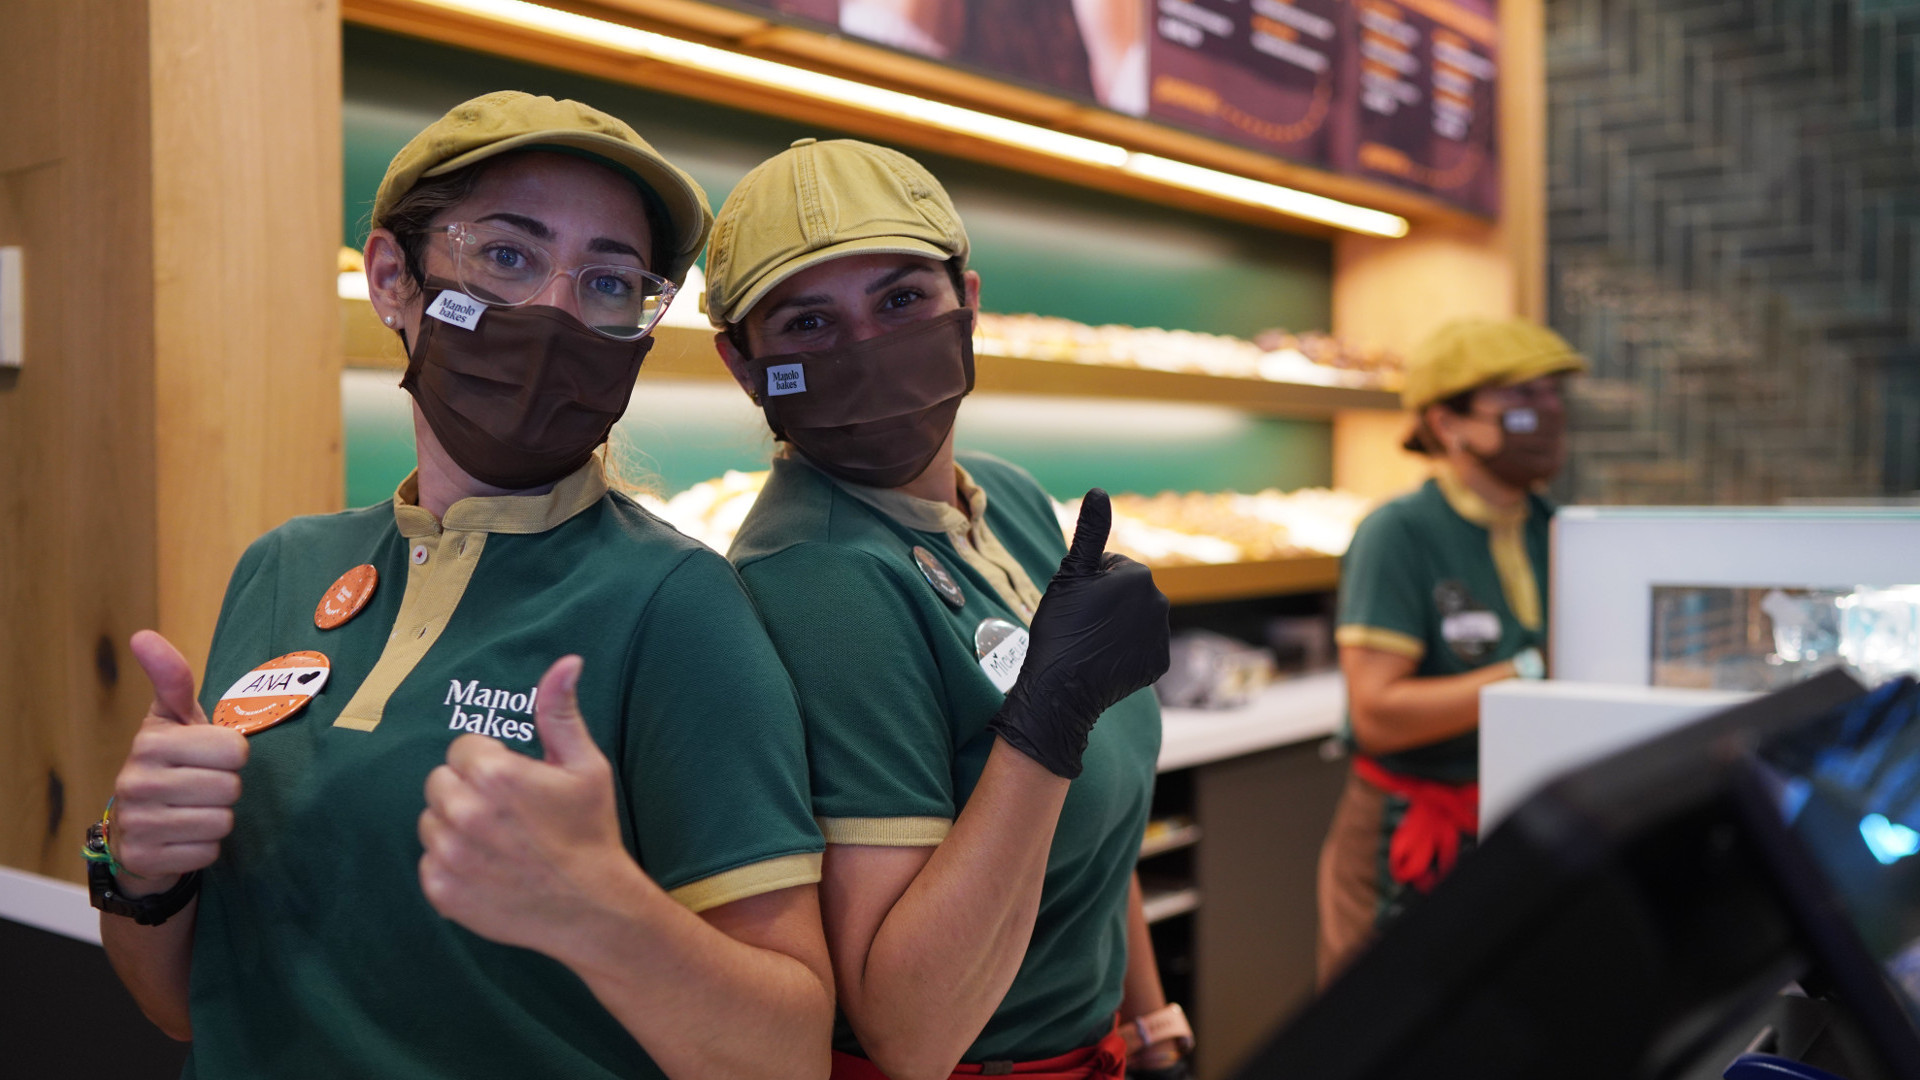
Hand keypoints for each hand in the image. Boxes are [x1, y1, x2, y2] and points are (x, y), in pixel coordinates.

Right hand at [109, 631, 249, 896]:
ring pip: (221, 821)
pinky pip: (207, 852)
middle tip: (202, 787)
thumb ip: (172, 680)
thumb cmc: (172, 765)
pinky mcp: (143, 858)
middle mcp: (136, 780)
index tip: (210, 757)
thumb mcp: (175, 720)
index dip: (233, 755)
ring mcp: (136, 822)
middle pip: (231, 788)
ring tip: (193, 811)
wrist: (140, 830)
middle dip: (226, 789)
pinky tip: (183, 838)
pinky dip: (204, 848)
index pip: (235, 749)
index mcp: (151, 741)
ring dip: (217, 820)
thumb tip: (143, 635)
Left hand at [418, 656, 639, 955]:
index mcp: (494, 774)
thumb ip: (561, 712)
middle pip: (440, 782)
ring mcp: (449, 855)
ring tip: (496, 841)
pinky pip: (428, 862)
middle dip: (467, 791)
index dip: (491, 762)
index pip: (462, 749)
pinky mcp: (442, 891)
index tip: (516, 784)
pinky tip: (487, 868)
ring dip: (455, 826)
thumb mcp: (585, 765)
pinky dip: (450, 865)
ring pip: (430, 821)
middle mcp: (463, 812)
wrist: (593, 907)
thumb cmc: (591, 831)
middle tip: (506, 812)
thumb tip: (566, 661)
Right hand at [989, 489, 1170, 777]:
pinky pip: (1142, 647)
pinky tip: (1104, 659)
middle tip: (1081, 622)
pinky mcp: (1159, 663)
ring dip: (1117, 625)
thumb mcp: (1069, 576)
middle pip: (1127, 593)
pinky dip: (1126, 651)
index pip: (1112, 567)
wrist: (1061, 688)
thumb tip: (1099, 490)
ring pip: (1135, 619)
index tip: (1076, 601)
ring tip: (1090, 641)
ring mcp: (1161, 636)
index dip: (1089, 582)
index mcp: (1138, 577)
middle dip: (1108, 602)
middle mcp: (1159, 602)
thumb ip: (1089, 532)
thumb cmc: (1061, 628)